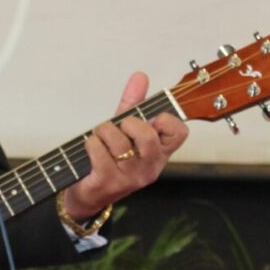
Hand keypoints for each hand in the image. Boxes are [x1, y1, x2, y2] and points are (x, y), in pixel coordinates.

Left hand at [60, 72, 188, 219]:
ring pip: (119, 142)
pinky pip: (98, 152)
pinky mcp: (108, 182)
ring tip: (100, 136)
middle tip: (120, 126)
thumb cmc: (110, 158)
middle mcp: (149, 167)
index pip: (179, 132)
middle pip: (148, 136)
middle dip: (128, 123)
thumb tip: (140, 76)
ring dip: (103, 131)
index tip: (151, 118)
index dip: (165, 119)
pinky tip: (91, 148)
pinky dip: (91, 143)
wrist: (89, 193)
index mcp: (160, 153)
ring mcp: (129, 178)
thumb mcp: (125, 129)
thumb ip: (134, 103)